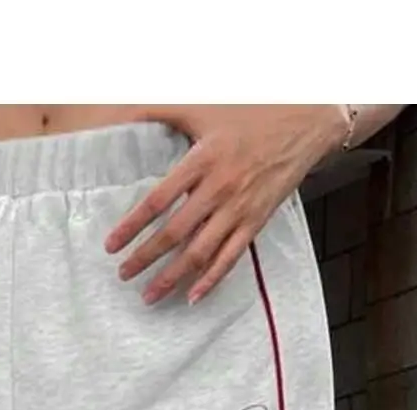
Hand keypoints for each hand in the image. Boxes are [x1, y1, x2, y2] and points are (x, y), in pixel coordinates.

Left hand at [107, 106, 346, 303]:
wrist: (305, 121)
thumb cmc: (250, 111)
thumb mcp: (203, 106)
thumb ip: (161, 108)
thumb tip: (122, 108)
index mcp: (203, 160)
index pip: (158, 200)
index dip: (133, 225)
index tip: (111, 245)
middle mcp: (220, 188)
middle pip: (175, 233)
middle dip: (146, 258)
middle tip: (123, 275)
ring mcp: (240, 208)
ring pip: (200, 253)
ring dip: (172, 277)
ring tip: (149, 295)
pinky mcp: (257, 221)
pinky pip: (231, 258)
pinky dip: (211, 280)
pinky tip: (192, 297)